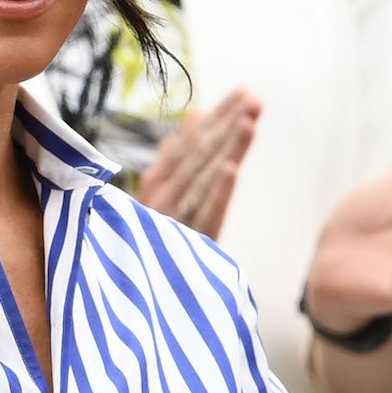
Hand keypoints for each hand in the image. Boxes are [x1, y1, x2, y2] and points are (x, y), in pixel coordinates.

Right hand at [138, 90, 260, 237]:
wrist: (137, 297)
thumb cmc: (153, 240)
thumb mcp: (164, 195)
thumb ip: (178, 155)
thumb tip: (197, 113)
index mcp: (155, 183)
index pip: (189, 142)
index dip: (217, 118)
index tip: (244, 94)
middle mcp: (159, 198)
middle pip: (198, 155)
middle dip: (227, 125)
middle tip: (254, 100)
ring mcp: (169, 221)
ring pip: (203, 178)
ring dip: (226, 148)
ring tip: (249, 121)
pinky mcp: (185, 246)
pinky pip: (204, 215)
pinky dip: (217, 192)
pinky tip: (232, 169)